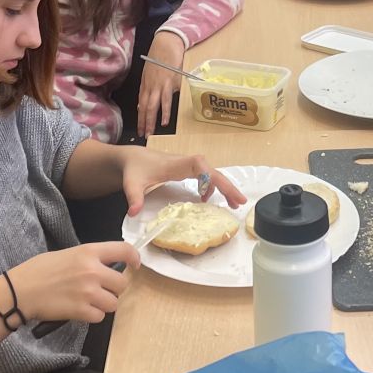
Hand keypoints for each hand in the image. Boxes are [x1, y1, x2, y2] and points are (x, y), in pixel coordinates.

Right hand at [8, 242, 138, 325]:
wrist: (21, 290)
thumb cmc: (40, 270)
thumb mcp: (68, 254)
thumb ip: (89, 259)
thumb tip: (106, 267)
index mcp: (89, 252)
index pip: (124, 250)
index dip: (134, 258)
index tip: (134, 265)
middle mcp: (92, 271)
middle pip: (122, 283)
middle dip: (114, 289)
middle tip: (101, 290)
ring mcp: (88, 292)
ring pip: (113, 303)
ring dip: (104, 304)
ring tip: (89, 301)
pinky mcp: (81, 311)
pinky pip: (100, 316)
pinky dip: (92, 316)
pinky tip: (80, 310)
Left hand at [120, 149, 246, 214]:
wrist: (132, 158)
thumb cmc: (134, 169)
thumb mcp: (131, 184)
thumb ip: (134, 198)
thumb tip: (134, 213)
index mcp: (176, 164)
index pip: (198, 164)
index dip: (208, 175)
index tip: (213, 191)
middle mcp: (187, 163)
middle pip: (212, 172)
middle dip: (227, 186)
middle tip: (240, 202)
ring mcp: (189, 167)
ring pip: (212, 175)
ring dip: (224, 188)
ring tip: (234, 204)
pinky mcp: (187, 171)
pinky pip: (206, 178)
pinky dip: (213, 188)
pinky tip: (208, 200)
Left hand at [137, 32, 184, 137]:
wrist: (166, 44)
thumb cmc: (161, 58)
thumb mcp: (152, 74)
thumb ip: (150, 89)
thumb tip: (147, 104)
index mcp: (145, 85)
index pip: (141, 105)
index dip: (140, 118)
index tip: (140, 129)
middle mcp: (149, 87)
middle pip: (144, 108)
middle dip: (143, 123)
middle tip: (143, 135)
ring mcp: (158, 86)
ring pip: (152, 107)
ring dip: (150, 121)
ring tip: (150, 133)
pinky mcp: (168, 83)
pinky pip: (166, 101)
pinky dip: (165, 112)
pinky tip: (164, 122)